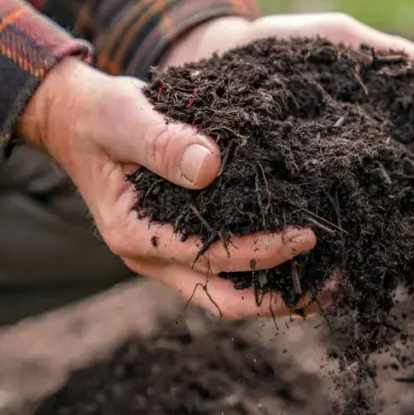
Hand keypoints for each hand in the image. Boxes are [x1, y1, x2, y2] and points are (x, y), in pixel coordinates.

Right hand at [18, 57, 320, 318]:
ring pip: (227, 293)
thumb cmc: (101, 115)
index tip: (308, 235)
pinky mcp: (181, 241)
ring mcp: (166, 253)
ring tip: (331, 283)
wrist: (78, 119)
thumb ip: (163, 141)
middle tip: (334, 283)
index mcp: (134, 233)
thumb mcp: (126, 117)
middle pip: (223, 299)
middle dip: (280, 299)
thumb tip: (211, 166)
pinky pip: (226, 269)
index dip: (260, 252)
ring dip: (278, 293)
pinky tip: (305, 260)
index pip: (208, 256)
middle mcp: (150, 255)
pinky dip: (264, 270)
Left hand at [165, 13, 413, 242]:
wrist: (218, 62)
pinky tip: (355, 269)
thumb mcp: (332, 38)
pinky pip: (323, 238)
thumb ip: (378, 50)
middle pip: (411, 195)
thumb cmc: (282, 46)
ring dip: (399, 239)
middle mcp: (363, 163)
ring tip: (413, 246)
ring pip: (375, 224)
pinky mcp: (293, 208)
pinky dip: (343, 256)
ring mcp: (330, 190)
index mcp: (380, 124)